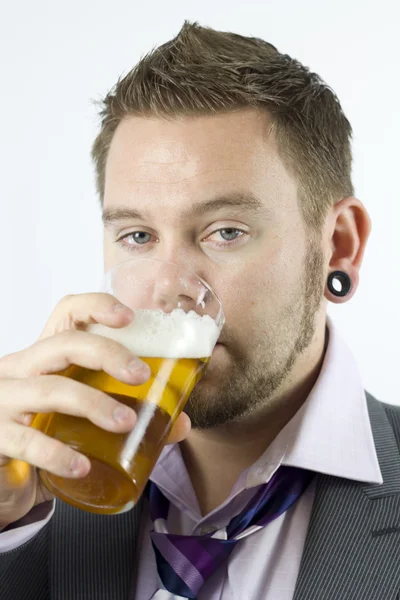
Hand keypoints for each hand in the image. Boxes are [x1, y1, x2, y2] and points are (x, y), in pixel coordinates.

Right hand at [0, 293, 190, 528]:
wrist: (3, 483)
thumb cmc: (46, 439)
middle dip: (107, 354)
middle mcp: (19, 370)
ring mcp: (3, 400)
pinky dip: (57, 453)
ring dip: (93, 403)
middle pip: (63, 344)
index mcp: (44, 357)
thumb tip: (180, 423)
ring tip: (126, 422)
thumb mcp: (83, 424)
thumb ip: (129, 419)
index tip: (129, 317)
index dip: (96, 306)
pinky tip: (82, 466)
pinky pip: (26, 440)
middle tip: (141, 376)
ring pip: (50, 388)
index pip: (66, 314)